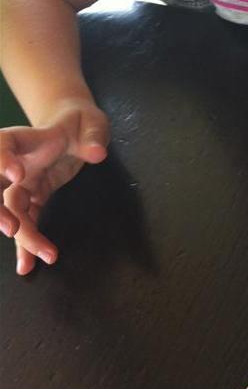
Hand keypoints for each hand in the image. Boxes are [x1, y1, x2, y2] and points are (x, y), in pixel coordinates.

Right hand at [0, 101, 109, 274]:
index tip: (17, 174)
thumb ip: (93, 136)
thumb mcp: (92, 122)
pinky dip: (26, 243)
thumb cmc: (81, 122)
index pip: (5, 144)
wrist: (76, 127)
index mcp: (30, 140)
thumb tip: (96, 154)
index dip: (2, 159)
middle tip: (12, 228)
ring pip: (11, 210)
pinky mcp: (35, 197)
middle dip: (0, 209)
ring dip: (20, 234)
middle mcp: (20, 164)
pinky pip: (27, 221)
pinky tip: (27, 265)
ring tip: (37, 256)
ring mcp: (24, 183)